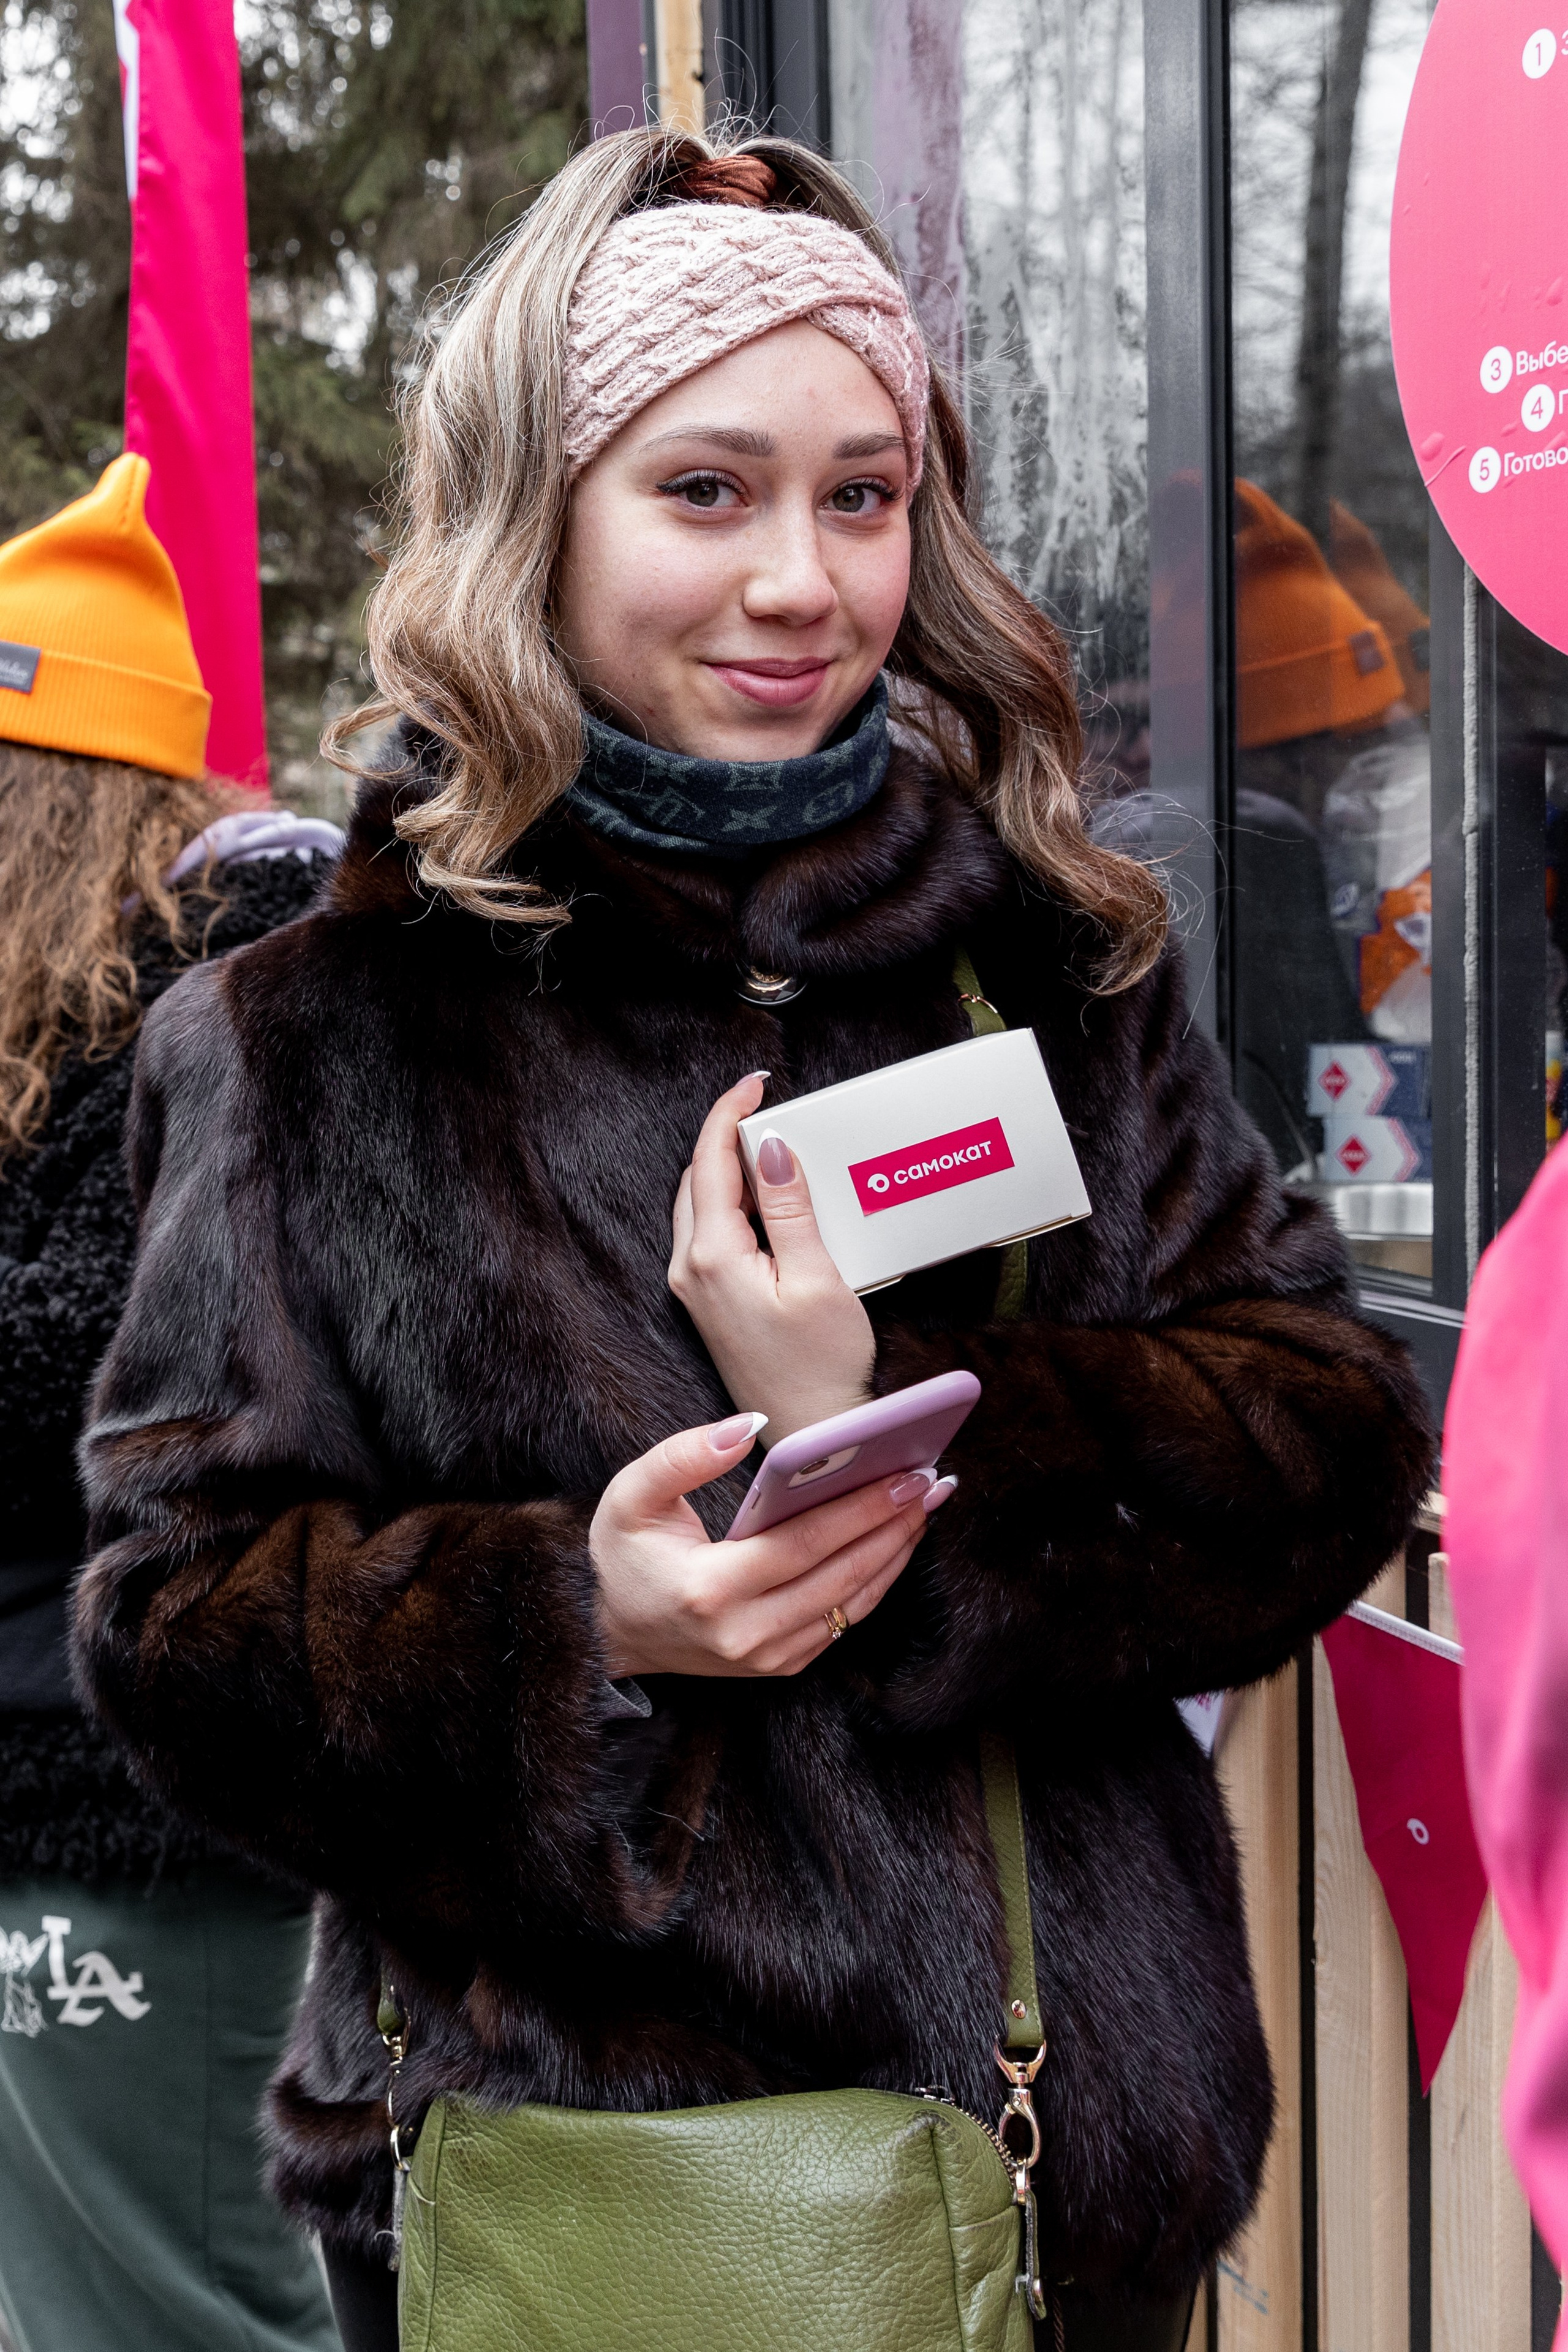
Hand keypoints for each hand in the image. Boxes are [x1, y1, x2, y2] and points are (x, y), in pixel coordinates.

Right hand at [590, 1410, 954, 1678]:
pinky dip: (875, 1582)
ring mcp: (766, 1657)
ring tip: (925, 1506)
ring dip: (894, 1554)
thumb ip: (684, 1456)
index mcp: (711, 1589)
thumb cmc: (621, 1555)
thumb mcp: (632, 1495)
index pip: (805, 1545)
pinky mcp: (779, 1665)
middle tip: (932, 1482)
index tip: (905, 1474)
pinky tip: (894, 1542)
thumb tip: (748, 1425)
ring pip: (851, 1604)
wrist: (607, 1631)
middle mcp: (745, 1634)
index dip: (861, 1510)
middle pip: (841, 1577)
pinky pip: (842, 1622)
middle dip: (893, 1526)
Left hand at [670, 1073, 874, 1442]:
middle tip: (769, 1108)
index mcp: (712, 1256)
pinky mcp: (709, 1303)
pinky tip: (768, 1202)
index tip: (756, 1083)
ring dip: (730, 1169)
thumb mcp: (817, 1277)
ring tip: (774, 1149)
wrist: (811, 1434)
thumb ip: (789, 1208)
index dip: (730, 1112)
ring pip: (701, 1204)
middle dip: (727, 1136)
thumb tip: (770, 1148)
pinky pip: (710, 1233)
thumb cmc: (820, 1366)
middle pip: (698, 1178)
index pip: (709, 1161)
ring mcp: (695, 1289)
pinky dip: (734, 1203)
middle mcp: (690, 1270)